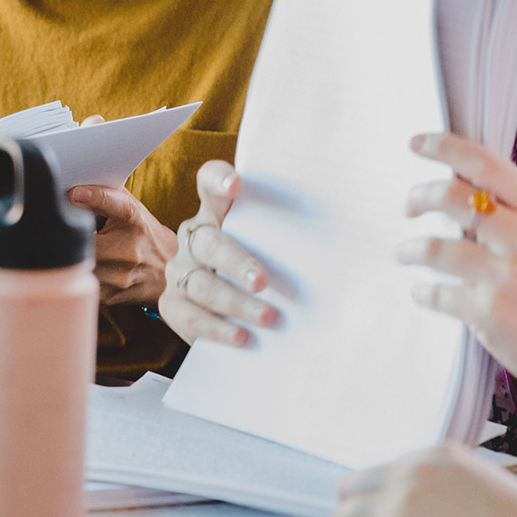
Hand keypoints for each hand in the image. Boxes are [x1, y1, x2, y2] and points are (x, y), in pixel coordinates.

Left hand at [69, 180, 177, 308]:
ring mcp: (120, 275)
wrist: (167, 271)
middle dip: (69, 236)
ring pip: (77, 262)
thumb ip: (105, 196)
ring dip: (70, 256)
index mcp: (134, 221)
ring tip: (77, 250)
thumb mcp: (131, 210)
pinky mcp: (110, 295)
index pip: (116, 204)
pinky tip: (87, 268)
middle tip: (62, 231)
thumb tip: (69, 186)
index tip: (74, 192)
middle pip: (82, 239)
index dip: (96, 196)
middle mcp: (130, 249)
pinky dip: (78, 273)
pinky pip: (80, 282)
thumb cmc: (141, 233)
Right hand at [158, 160, 279, 346]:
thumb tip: (344, 241)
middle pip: (208, 242)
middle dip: (236, 262)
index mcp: (217, 212)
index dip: (218, 180)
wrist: (227, 305)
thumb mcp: (272, 244)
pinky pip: (191, 317)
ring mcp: (180, 270)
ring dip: (236, 304)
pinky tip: (241, 337)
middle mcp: (194, 237)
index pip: (209, 183)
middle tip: (262, 281)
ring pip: (202, 284)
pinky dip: (217, 329)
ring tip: (268, 318)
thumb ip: (289, 236)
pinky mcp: (172, 303)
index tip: (237, 185)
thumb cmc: (262, 263)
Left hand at [398, 132, 516, 420]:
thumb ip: (507, 208)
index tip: (416, 143)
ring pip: (436, 248)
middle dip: (418, 197)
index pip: (484, 162)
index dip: (443, 146)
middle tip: (408, 207)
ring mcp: (508, 275)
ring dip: (409, 249)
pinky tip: (423, 292)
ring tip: (403, 253)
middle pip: (452, 197)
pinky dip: (422, 292)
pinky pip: (437, 294)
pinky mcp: (491, 313)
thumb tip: (454, 179)